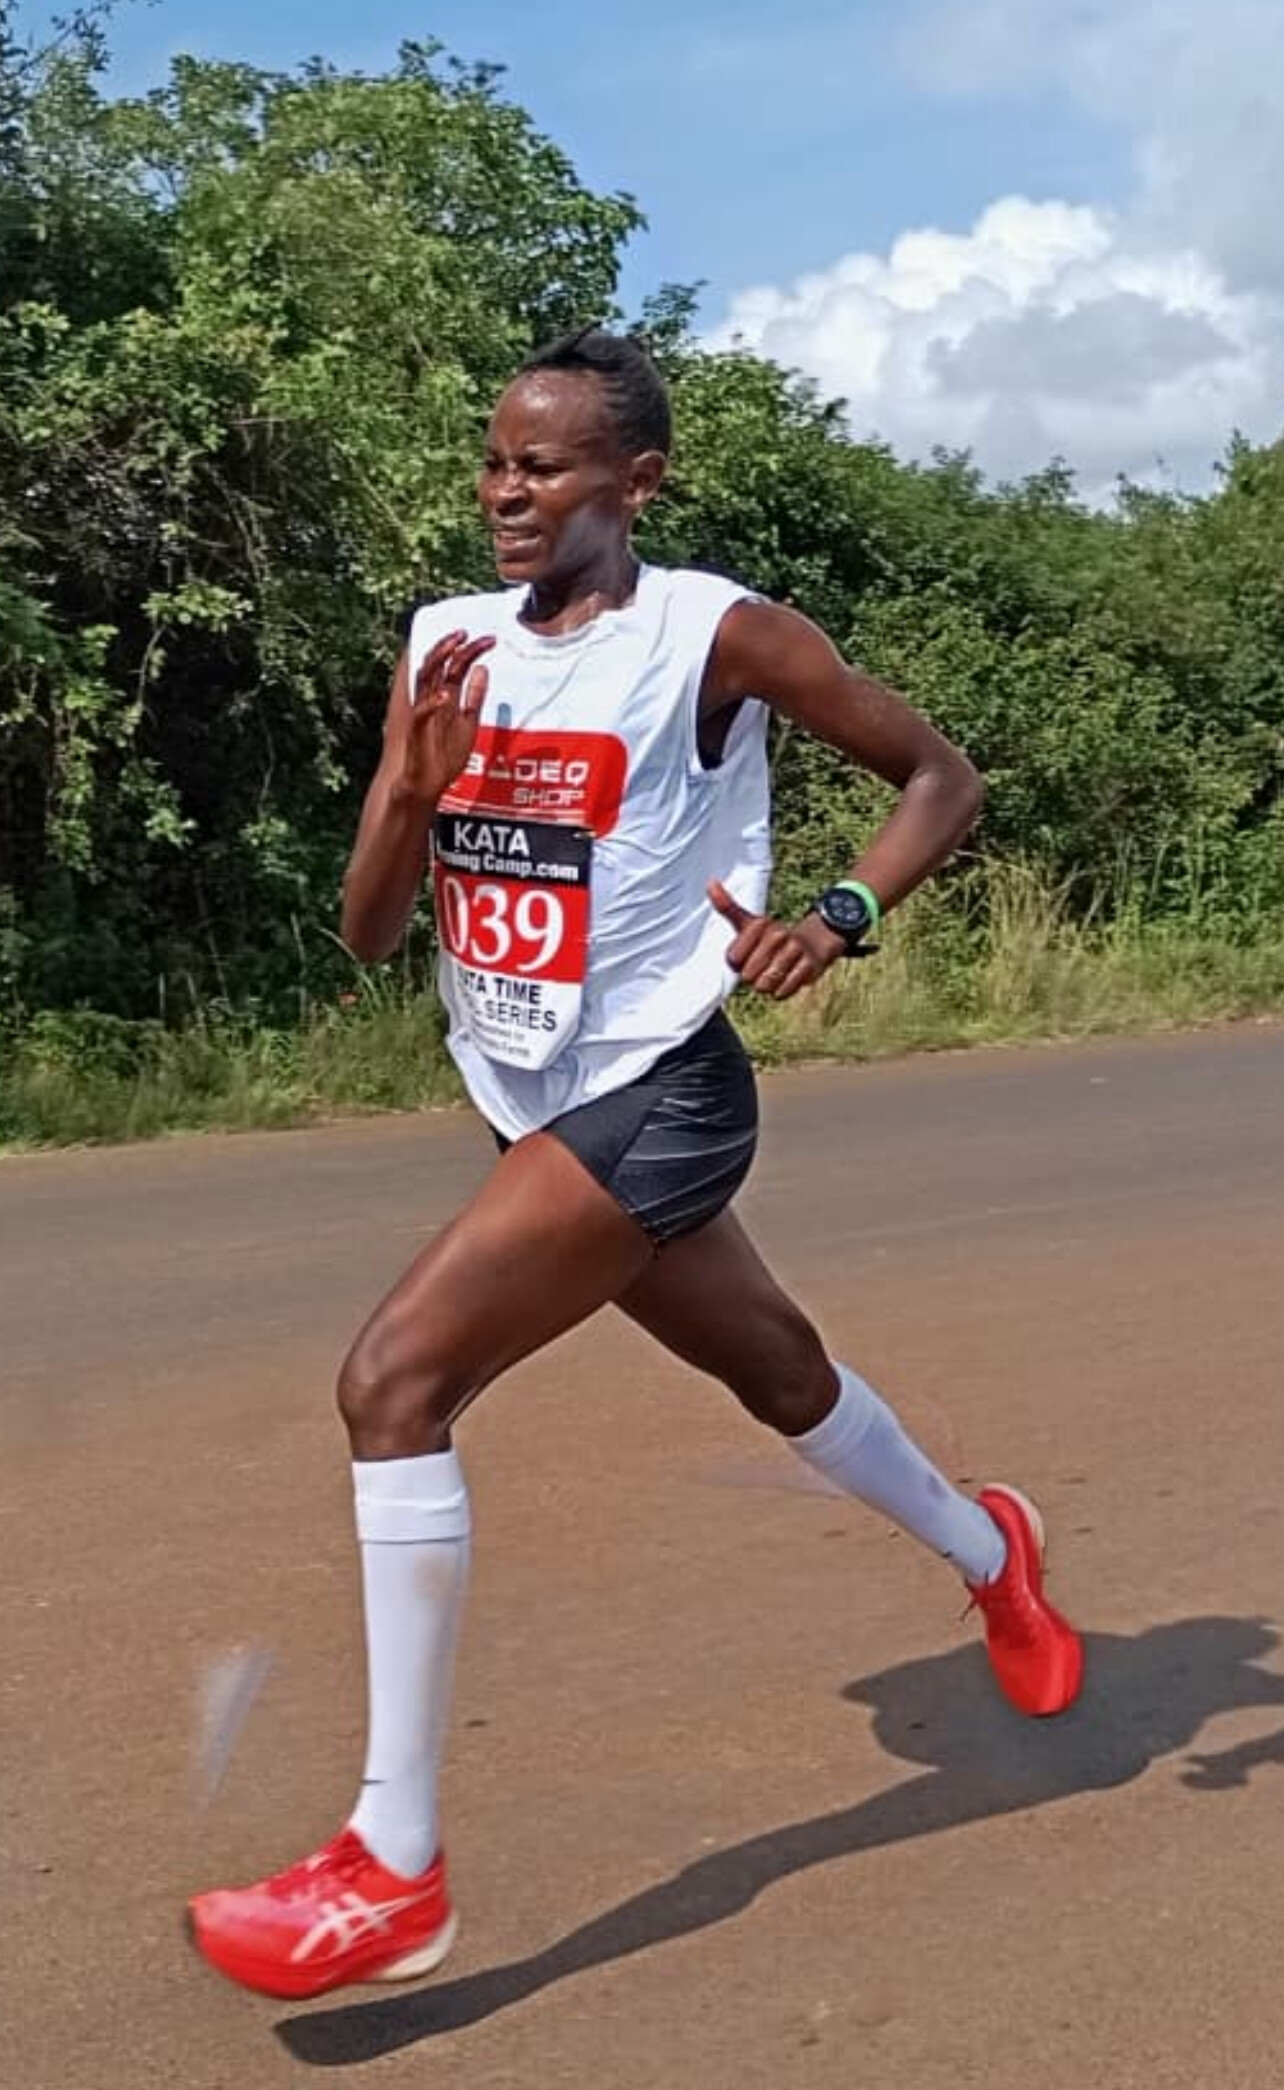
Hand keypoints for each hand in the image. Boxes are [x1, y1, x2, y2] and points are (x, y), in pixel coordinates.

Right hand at [398, 631, 495, 804]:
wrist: (424, 785)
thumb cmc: (442, 756)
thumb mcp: (468, 722)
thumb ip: (474, 697)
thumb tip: (483, 669)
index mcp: (444, 697)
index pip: (455, 666)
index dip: (471, 650)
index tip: (491, 639)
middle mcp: (432, 700)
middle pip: (439, 665)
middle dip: (451, 646)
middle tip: (466, 632)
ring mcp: (422, 714)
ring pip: (425, 679)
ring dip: (438, 661)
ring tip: (454, 646)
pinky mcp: (416, 733)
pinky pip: (421, 714)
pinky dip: (432, 703)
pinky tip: (446, 695)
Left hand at [709, 880, 845, 999]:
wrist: (809, 945)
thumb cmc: (770, 937)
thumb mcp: (747, 922)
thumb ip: (727, 906)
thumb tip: (711, 883)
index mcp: (760, 924)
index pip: (733, 959)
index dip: (737, 962)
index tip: (746, 953)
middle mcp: (778, 935)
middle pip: (748, 975)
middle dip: (752, 976)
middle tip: (762, 964)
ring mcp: (795, 951)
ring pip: (765, 984)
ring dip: (766, 984)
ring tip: (773, 972)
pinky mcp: (809, 967)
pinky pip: (782, 991)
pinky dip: (781, 990)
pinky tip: (785, 978)